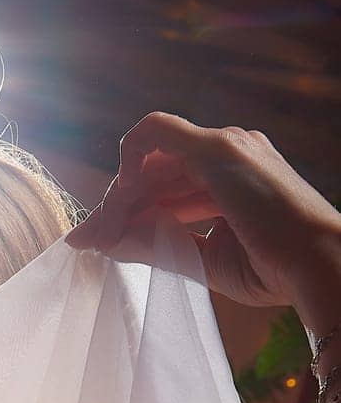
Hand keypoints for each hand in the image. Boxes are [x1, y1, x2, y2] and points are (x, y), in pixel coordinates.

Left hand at [66, 112, 340, 315]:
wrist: (315, 266)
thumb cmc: (273, 269)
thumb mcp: (202, 258)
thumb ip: (156, 245)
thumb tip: (104, 242)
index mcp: (230, 176)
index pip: (163, 185)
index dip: (126, 211)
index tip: (99, 242)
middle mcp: (227, 152)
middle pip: (150, 170)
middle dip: (114, 206)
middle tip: (89, 241)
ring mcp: (224, 145)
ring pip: (148, 158)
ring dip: (117, 198)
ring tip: (100, 235)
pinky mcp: (217, 148)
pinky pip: (154, 133)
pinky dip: (128, 162)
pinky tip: (122, 198)